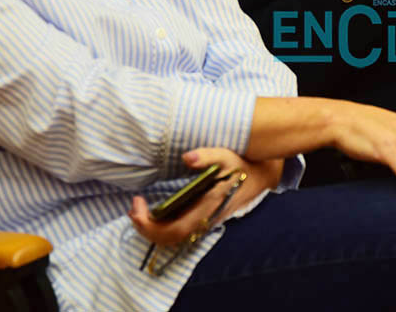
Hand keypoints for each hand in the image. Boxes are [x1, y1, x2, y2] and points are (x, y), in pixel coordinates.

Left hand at [129, 148, 282, 247]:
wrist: (261, 176)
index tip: (139, 205)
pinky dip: (160, 224)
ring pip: (172, 237)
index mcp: (209, 209)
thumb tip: (187, 157)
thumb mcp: (227, 156)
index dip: (152, 226)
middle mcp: (204, 221)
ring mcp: (202, 221)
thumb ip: (208, 156)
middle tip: (133, 206)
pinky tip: (152, 210)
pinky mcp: (200, 218)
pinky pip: (176, 230)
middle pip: (169, 239)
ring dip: (151, 227)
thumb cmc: (243, 165)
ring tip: (138, 208)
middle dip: (145, 228)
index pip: (175, 230)